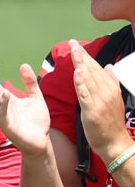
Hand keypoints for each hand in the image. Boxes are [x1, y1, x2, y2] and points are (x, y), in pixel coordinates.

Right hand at [0, 59, 51, 154]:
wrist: (42, 141)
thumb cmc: (36, 121)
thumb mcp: (35, 97)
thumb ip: (29, 82)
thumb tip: (23, 65)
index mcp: (6, 100)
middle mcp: (2, 107)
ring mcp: (3, 117)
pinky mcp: (8, 127)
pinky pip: (3, 115)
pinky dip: (2, 105)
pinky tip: (5, 95)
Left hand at [69, 42, 134, 162]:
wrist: (115, 143)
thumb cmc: (111, 123)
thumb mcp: (113, 99)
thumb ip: (110, 82)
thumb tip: (109, 66)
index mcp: (111, 88)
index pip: (97, 68)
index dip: (86, 57)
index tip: (77, 46)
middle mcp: (107, 92)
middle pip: (92, 70)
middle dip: (82, 56)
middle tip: (72, 43)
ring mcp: (100, 100)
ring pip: (89, 78)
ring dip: (81, 64)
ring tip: (74, 51)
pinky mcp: (93, 110)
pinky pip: (86, 94)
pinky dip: (81, 82)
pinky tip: (76, 72)